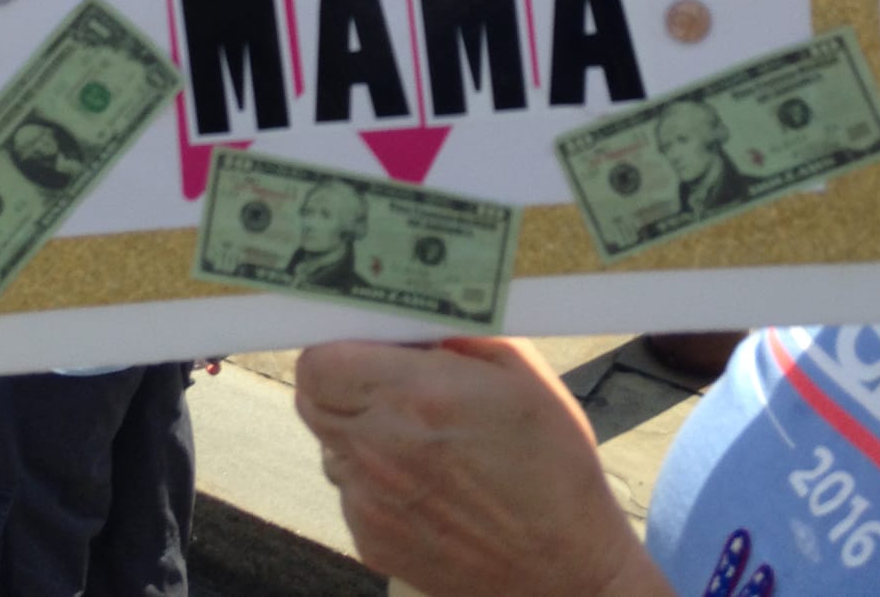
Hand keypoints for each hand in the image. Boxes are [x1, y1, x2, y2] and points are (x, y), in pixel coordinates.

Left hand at [295, 337, 671, 596]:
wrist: (567, 568)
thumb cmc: (553, 463)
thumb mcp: (519, 369)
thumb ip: (453, 330)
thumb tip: (410, 310)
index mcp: (417, 398)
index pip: (319, 359)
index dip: (336, 341)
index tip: (362, 338)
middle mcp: (381, 452)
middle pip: (312, 398)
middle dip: (340, 377)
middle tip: (383, 375)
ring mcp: (371, 504)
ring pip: (330, 443)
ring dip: (357, 428)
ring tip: (416, 432)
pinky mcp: (372, 542)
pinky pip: (350, 489)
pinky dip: (373, 476)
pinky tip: (425, 477)